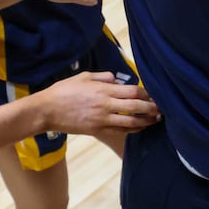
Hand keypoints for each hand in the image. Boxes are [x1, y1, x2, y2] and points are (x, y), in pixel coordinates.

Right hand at [35, 71, 158, 134]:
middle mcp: (106, 105)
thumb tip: (116, 79)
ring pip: (130, 122)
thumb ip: (102, 77)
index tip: (153, 95)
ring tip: (155, 120)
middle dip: (151, 108)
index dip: (146, 94)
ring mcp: (102, 120)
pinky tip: (139, 128)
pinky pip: (119, 131)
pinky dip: (132, 130)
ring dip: (145, 121)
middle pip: (136, 107)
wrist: (47, 110)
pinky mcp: (97, 130)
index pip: (132, 91)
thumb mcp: (83, 76)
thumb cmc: (64, 91)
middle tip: (161, 109)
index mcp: (103, 90)